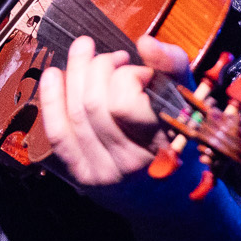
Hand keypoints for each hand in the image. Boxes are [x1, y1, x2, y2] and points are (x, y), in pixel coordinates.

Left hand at [38, 34, 198, 218]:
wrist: (172, 199)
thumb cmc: (183, 141)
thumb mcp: (189, 102)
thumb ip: (173, 67)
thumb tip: (145, 42)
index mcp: (162, 145)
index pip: (124, 104)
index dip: (127, 76)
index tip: (141, 71)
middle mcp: (129, 164)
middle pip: (93, 104)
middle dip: (97, 67)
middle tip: (113, 57)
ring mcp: (102, 173)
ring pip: (74, 115)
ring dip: (75, 74)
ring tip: (87, 55)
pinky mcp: (82, 176)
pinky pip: (58, 134)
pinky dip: (51, 100)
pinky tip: (54, 74)